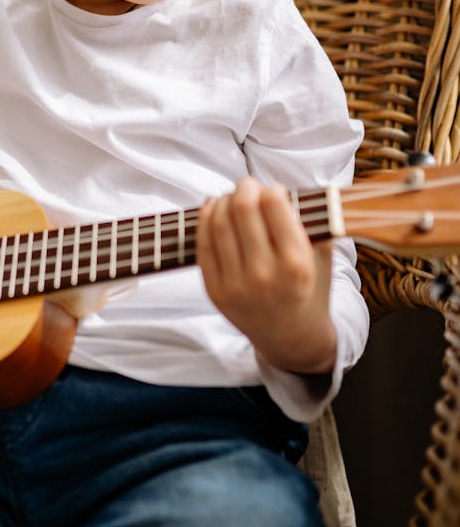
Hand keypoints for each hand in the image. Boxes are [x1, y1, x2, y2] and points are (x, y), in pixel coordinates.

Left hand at [196, 177, 336, 375]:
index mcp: (296, 264)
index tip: (275, 190)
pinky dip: (205, 219)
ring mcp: (236, 285)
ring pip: (219, 222)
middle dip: (245, 187)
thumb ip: (313, 223)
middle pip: (242, 208)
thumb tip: (289, 188)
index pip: (274, 205)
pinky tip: (213, 207)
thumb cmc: (310, 291)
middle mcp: (264, 275)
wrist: (292, 340)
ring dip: (224, 200)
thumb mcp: (323, 259)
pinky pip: (203, 244)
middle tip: (250, 186)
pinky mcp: (215, 292)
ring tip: (233, 198)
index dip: (272, 189)